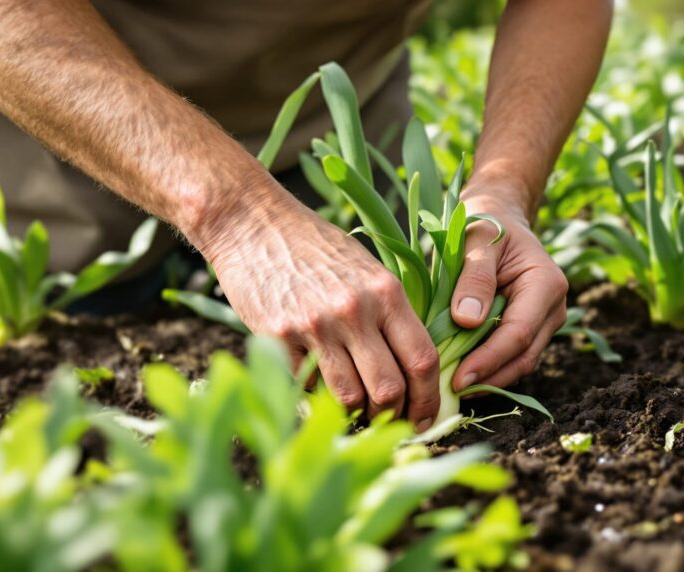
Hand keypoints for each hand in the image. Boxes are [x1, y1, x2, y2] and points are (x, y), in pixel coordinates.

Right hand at [198, 188, 440, 430]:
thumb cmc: (317, 248)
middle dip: (394, 416)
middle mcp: (355, 311)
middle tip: (390, 422)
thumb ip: (391, 316)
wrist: (254, 224)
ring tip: (356, 412)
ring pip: (349, 397)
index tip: (426, 418)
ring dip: (356, 414)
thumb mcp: (368, 271)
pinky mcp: (277, 337)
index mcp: (386, 293)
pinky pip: (306, 386)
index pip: (421, 360)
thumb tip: (414, 372)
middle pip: (389, 389)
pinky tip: (319, 388)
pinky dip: (317, 396)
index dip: (428, 399)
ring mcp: (314, 326)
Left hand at [450, 186, 567, 391]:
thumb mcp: (475, 240)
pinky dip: (488, 371)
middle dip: (487, 378)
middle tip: (447, 393)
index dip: (489, 360)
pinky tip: (459, 378)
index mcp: (546, 283)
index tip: (457, 377)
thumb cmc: (484, 222)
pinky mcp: (530, 330)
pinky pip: (511, 358)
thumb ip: (474, 277)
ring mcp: (545, 321)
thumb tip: (468, 321)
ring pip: (519, 363)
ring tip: (450, 392)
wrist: (498, 216)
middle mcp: (553, 307)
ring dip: (487, 380)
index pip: (518, 334)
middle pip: (522, 356)